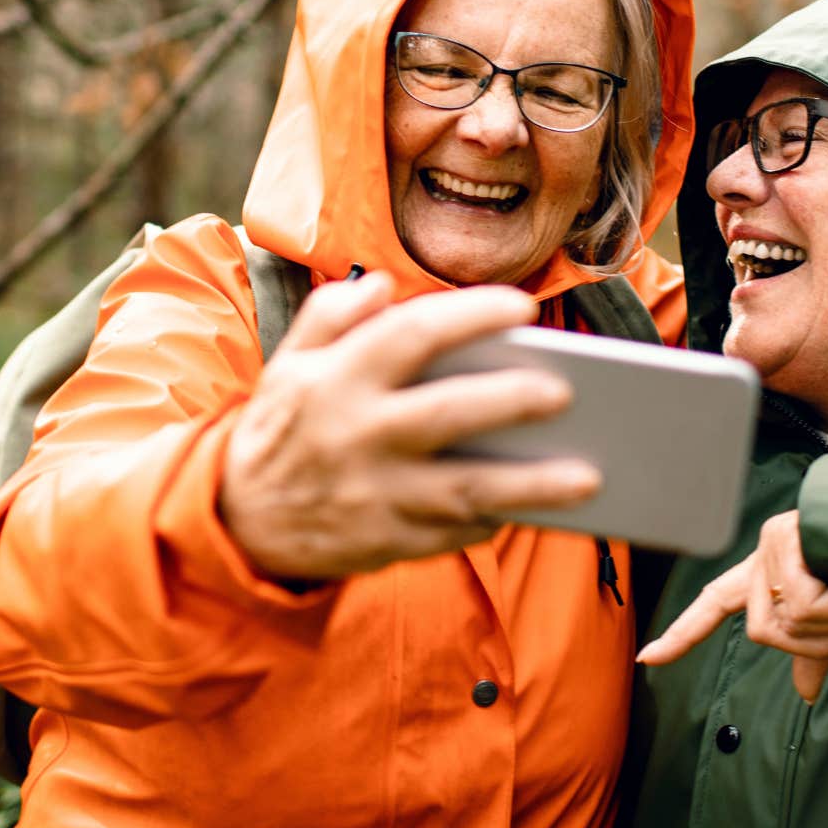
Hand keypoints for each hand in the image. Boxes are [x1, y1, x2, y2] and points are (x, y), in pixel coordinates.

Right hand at [220, 272, 600, 579]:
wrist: (238, 521)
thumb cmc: (283, 429)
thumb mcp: (289, 364)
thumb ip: (331, 316)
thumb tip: (382, 286)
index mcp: (336, 379)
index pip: (411, 335)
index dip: (470, 316)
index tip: (524, 306)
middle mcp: (357, 436)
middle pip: (446, 415)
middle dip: (511, 402)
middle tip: (567, 392)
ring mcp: (375, 495)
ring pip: (465, 491)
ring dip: (531, 486)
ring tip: (589, 477)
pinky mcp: (388, 541)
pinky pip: (455, 532)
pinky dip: (498, 519)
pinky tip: (542, 507)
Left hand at [635, 511, 827, 702]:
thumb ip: (816, 651)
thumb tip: (805, 696)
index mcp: (765, 577)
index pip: (713, 607)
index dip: (683, 635)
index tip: (646, 659)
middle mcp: (760, 559)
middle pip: (763, 632)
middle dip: (821, 643)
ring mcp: (769, 544)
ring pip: (790, 619)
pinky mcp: (783, 535)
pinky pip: (805, 601)